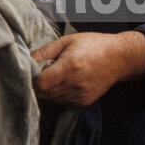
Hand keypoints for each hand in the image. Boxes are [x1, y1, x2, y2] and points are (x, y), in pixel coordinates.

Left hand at [30, 31, 144, 106]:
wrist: (119, 58)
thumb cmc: (92, 45)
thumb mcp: (66, 41)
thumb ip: (44, 52)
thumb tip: (25, 59)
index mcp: (69, 68)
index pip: (40, 84)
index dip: (30, 79)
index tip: (28, 72)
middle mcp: (75, 85)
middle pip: (43, 94)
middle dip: (36, 85)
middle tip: (37, 73)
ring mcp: (80, 96)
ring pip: (51, 100)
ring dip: (46, 91)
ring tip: (52, 76)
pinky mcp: (84, 103)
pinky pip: (62, 103)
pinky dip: (57, 96)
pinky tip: (63, 83)